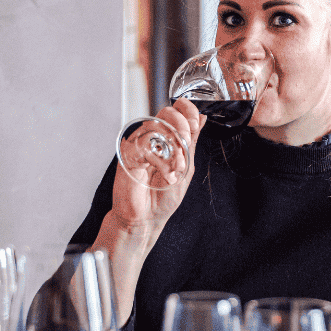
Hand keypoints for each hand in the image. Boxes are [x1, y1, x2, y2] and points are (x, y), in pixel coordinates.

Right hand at [93, 98, 206, 323]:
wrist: (145, 219)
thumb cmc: (162, 198)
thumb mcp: (186, 167)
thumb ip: (192, 142)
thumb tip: (202, 119)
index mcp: (167, 141)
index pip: (177, 113)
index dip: (187, 110)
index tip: (194, 118)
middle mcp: (152, 140)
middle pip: (165, 114)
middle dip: (181, 126)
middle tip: (186, 145)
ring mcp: (139, 145)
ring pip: (155, 126)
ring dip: (172, 146)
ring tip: (176, 167)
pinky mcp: (127, 154)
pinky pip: (145, 144)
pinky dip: (159, 158)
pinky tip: (164, 173)